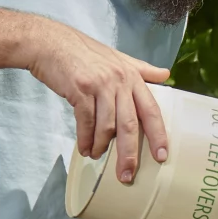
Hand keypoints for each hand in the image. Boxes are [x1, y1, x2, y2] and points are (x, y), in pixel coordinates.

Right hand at [25, 20, 170, 183]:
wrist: (50, 43)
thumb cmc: (83, 53)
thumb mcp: (118, 57)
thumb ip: (142, 69)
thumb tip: (166, 74)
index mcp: (132, 76)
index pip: (151, 110)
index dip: (158, 135)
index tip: (162, 156)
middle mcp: (120, 80)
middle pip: (130, 124)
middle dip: (129, 154)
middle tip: (126, 175)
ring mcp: (100, 85)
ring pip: (107, 126)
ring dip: (101, 146)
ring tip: (96, 154)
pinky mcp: (80, 89)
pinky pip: (86, 122)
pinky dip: (85, 139)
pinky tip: (84, 148)